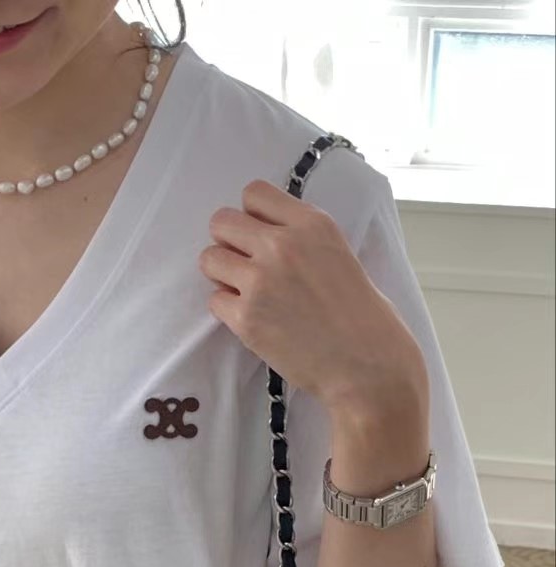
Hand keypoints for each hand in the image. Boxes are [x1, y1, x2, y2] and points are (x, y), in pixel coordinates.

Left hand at [197, 179, 424, 412]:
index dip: (252, 216)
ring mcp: (259, 282)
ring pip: (209, 259)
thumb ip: (300, 236)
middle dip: (229, 242)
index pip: (253, 193)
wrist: (366, 363)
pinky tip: (252, 318)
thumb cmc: (360, 313)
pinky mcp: (245, 319)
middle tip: (246, 264)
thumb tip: (262, 232)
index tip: (261, 235)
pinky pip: (214, 300)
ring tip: (246, 291)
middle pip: (222, 222)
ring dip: (222, 274)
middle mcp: (281, 245)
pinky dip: (228, 310)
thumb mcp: (337, 252)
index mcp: (310, 223)